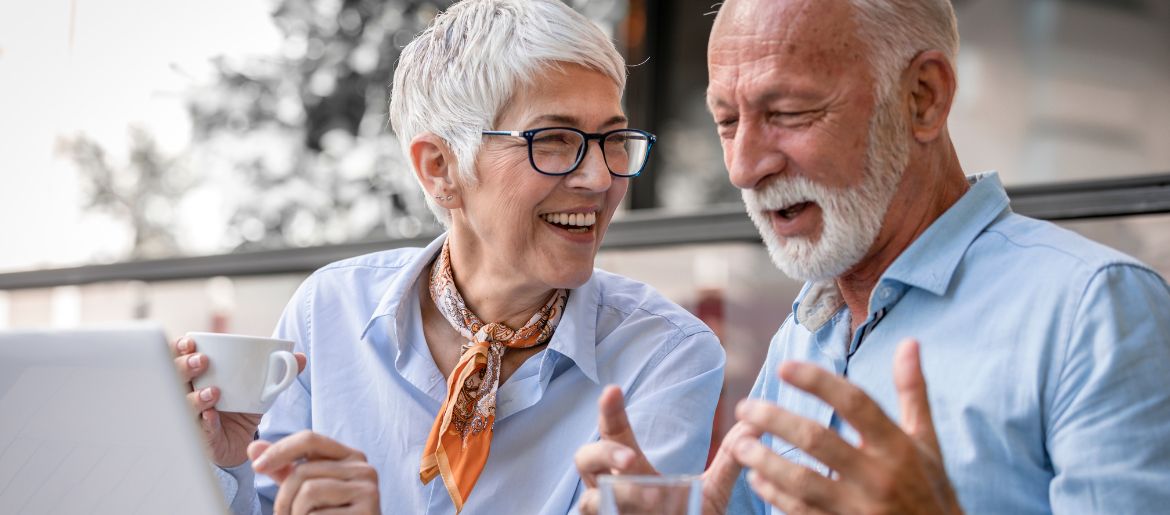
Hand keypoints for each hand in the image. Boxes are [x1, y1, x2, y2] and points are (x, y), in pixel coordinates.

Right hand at [170, 335, 306, 466]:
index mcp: (198, 377)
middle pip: (172, 377)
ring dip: (195, 396)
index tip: (190, 342)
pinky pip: (197, 429)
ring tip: (214, 392)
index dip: (178, 347)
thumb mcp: (261, 389)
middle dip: (184, 366)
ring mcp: (191, 416)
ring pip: (181, 404)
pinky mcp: (200, 437)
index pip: (177, 357)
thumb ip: (279, 373)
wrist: (243, 445)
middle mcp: (188, 394)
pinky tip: (211, 416)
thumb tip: (301, 357)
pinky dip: (204, 422)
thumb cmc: (243, 410)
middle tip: (202, 361)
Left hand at [250, 431, 379, 514]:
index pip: (309, 439)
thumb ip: (284, 468)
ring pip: (308, 491)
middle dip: (283, 498)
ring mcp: (368, 490)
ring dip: (295, 513)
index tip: (257, 467)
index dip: (279, 450)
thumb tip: (253, 447)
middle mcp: (363, 469)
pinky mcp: (367, 511)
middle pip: (303, 470)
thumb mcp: (306, 489)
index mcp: (350, 457)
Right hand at [573, 386, 760, 514]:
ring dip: (619, 495)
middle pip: (586, 458)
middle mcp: (610, 487)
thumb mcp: (712, 491)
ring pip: (589, 498)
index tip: (613, 390)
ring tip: (651, 498)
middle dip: (604, 452)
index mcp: (629, 468)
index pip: (614, 432)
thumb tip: (754, 424)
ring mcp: (606, 511)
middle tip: (630, 458)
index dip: (610, 411)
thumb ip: (728, 459)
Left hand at [732, 339, 962, 514]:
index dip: (818, 382)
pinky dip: (774, 495)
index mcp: (898, 447)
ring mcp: (859, 509)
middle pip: (818, 440)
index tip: (783, 367)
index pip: (855, 403)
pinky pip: (800, 512)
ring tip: (739, 444)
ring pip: (801, 481)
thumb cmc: (929, 489)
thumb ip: (913, 393)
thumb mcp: (926, 442)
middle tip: (744, 407)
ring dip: (765, 460)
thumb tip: (909, 342)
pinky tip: (756, 478)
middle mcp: (878, 477)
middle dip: (775, 420)